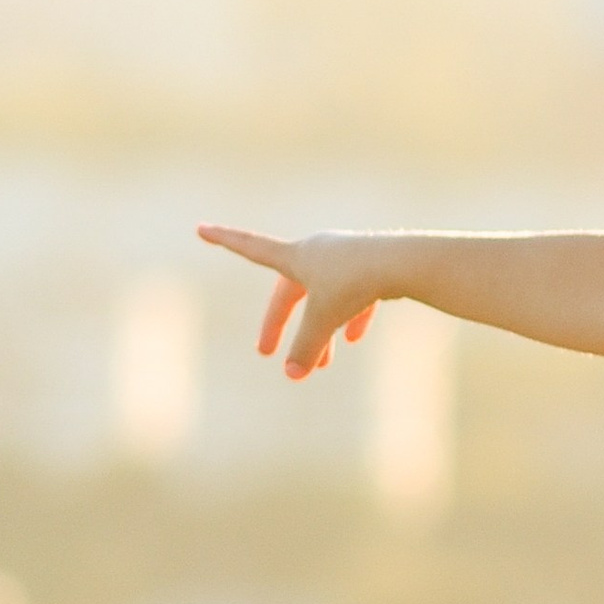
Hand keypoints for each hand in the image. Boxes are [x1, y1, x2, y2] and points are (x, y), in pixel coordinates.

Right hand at [199, 226, 395, 375]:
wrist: (403, 263)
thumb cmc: (355, 284)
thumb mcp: (324, 319)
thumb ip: (305, 347)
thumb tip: (293, 375)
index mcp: (295, 256)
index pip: (250, 247)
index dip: (225, 240)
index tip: (201, 228)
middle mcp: (317, 252)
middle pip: (289, 291)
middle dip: (279, 323)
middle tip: (266, 352)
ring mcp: (344, 259)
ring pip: (324, 298)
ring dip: (320, 330)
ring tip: (324, 365)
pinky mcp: (370, 268)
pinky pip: (354, 295)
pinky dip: (351, 317)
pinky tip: (355, 339)